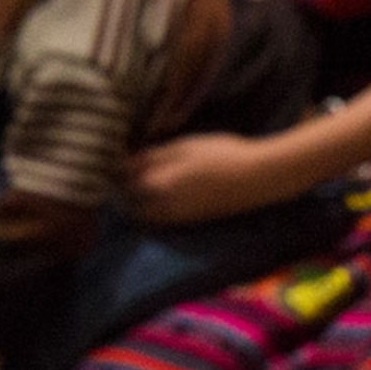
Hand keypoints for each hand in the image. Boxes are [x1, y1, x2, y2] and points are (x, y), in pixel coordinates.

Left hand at [126, 134, 300, 224]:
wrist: (258, 178)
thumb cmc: (222, 154)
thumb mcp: (184, 147)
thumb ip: (152, 158)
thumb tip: (123, 163)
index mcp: (158, 184)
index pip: (122, 182)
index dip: (114, 170)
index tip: (112, 159)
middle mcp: (163, 207)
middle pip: (129, 205)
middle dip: (122, 191)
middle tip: (123, 173)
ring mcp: (178, 217)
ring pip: (145, 215)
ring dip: (138, 202)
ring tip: (141, 183)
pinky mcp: (191, 221)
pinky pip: (162, 219)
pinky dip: (155, 209)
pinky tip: (164, 193)